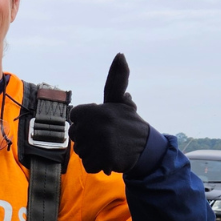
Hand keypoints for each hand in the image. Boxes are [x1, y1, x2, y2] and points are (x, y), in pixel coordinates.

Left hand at [68, 53, 150, 174]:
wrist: (146, 147)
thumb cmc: (127, 122)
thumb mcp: (119, 100)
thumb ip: (115, 79)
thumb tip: (120, 55)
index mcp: (98, 110)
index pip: (74, 116)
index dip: (85, 121)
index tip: (101, 123)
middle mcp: (98, 125)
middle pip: (75, 135)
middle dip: (87, 138)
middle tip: (105, 137)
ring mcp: (101, 143)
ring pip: (81, 151)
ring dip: (92, 152)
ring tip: (108, 147)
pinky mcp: (106, 160)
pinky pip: (89, 165)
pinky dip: (96, 165)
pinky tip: (108, 158)